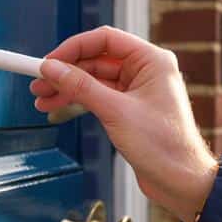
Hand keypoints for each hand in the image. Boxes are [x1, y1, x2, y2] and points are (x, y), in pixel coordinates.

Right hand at [32, 26, 217, 221]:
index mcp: (152, 61)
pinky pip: (99, 96)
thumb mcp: (116, 112)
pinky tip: (58, 107)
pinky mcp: (130, 109)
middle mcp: (146, 71)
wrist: (181, 182)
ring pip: (95, 80)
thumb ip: (81, 87)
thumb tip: (53, 68)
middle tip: (40, 82)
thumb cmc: (165, 147)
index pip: (105, 39)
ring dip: (68, 88)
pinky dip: (79, 101)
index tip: (49, 60)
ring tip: (42, 98)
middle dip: (66, 71)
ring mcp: (138, 90)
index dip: (73, 48)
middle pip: (97, 59)